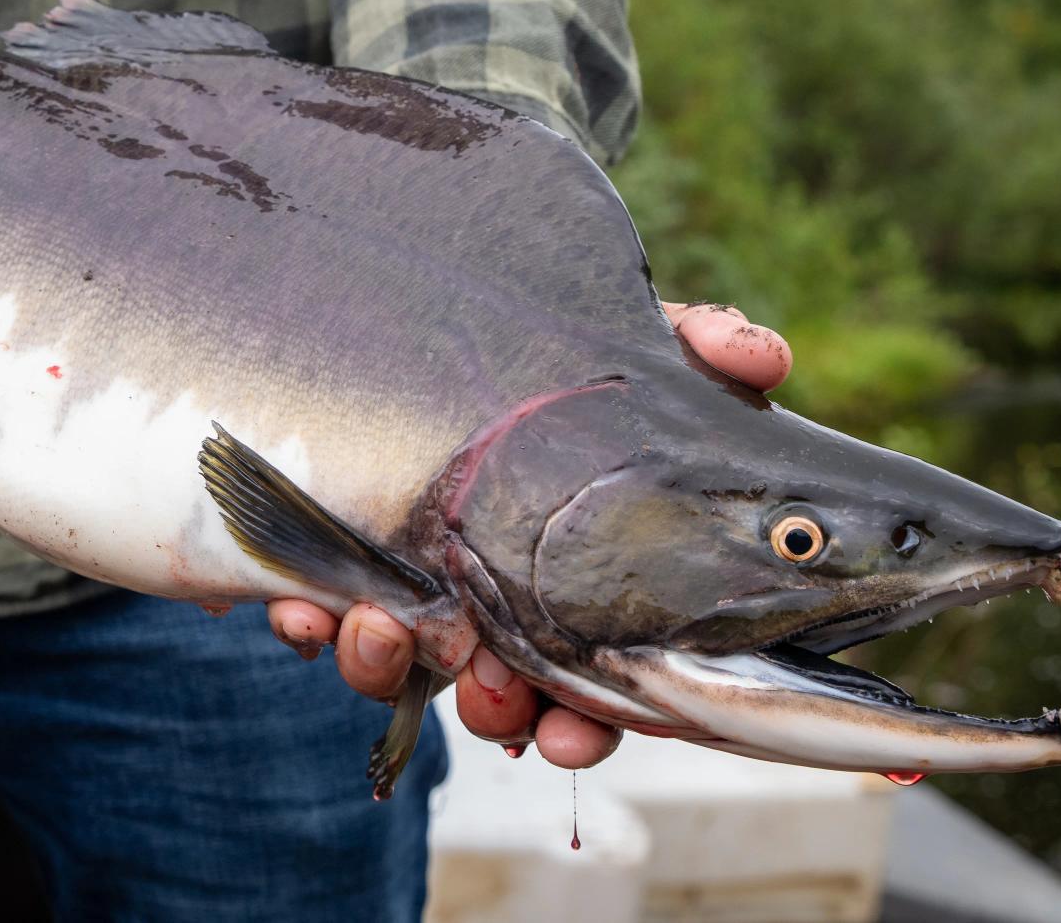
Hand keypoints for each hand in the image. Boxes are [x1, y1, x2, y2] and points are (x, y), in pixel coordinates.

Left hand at [263, 300, 793, 768]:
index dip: (589, 723)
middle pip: (501, 695)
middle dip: (494, 708)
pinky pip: (313, 617)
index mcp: (579, 580)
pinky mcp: (326, 563)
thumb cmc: (537, 355)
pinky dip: (308, 621)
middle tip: (490, 696)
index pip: (601, 681)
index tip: (569, 731)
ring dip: (388, 664)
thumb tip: (759, 354)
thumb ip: (695, 346)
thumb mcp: (620, 345)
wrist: (380, 329)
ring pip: (401, 666)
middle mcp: (494, 599)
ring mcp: (407, 584)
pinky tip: (301, 611)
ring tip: (381, 627)